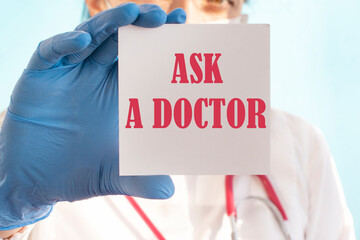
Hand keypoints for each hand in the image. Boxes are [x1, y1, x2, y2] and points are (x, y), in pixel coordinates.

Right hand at [0, 3, 185, 229]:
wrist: (36, 180)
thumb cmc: (78, 172)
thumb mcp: (113, 174)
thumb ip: (140, 180)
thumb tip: (170, 191)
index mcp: (118, 94)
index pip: (142, 60)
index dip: (160, 43)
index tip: (181, 27)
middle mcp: (96, 78)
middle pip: (121, 42)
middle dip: (141, 26)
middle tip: (163, 16)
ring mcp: (69, 74)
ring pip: (92, 39)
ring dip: (111, 24)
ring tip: (134, 13)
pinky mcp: (40, 76)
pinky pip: (52, 53)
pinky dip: (66, 44)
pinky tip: (84, 41)